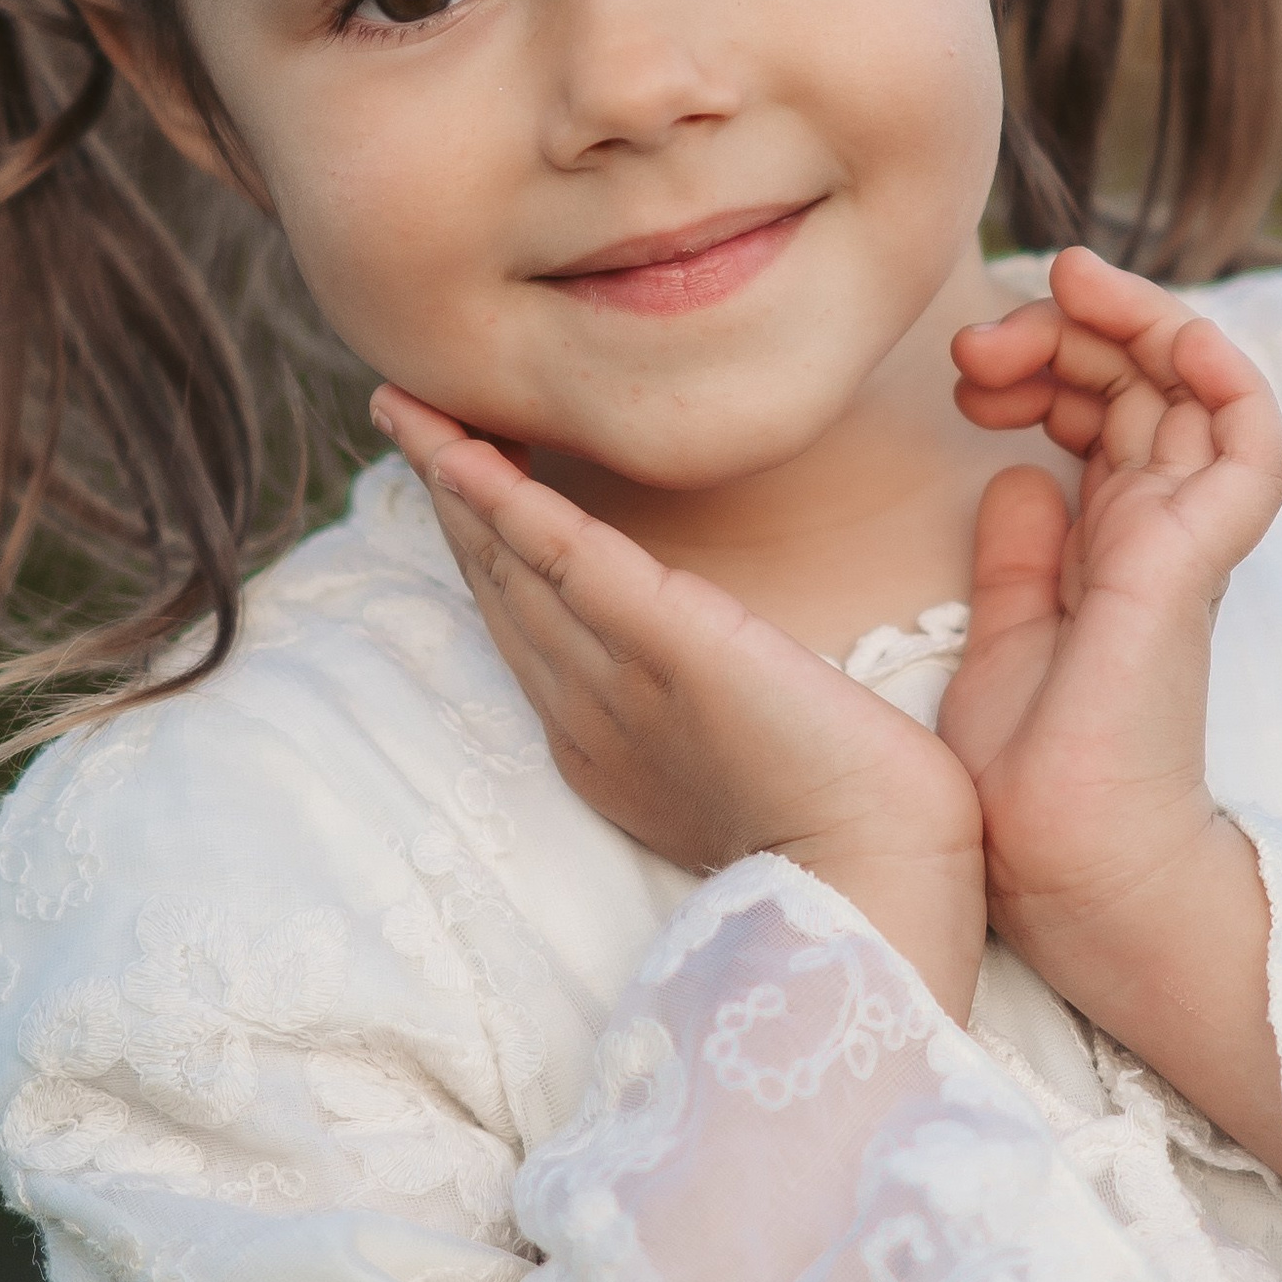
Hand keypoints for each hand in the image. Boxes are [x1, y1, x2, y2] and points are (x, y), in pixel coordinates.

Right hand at [371, 385, 990, 1021]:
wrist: (875, 875)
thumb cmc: (850, 823)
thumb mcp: (751, 759)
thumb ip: (708, 709)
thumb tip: (710, 666)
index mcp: (605, 742)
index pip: (529, 621)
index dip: (486, 543)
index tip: (458, 475)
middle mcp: (587, 710)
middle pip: (499, 582)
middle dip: (448, 496)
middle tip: (405, 413)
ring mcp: (614, 678)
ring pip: (510, 562)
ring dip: (454, 476)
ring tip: (410, 406)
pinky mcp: (662, 644)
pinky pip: (563, 558)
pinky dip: (507, 502)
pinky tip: (466, 453)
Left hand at [936, 250, 1281, 1177]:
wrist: (1056, 867)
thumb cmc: (1027, 786)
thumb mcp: (1001, 643)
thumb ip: (1016, 561)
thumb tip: (1014, 476)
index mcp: (1110, 550)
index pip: (1107, 414)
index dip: (1049, 363)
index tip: (971, 365)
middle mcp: (1155, 537)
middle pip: (1147, 385)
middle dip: (1074, 328)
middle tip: (988, 332)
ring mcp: (1181, 546)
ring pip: (1199, 388)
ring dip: (1136, 322)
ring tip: (1059, 295)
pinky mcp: (1190, 563)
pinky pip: (1249, 442)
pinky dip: (1221, 371)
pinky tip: (1163, 333)